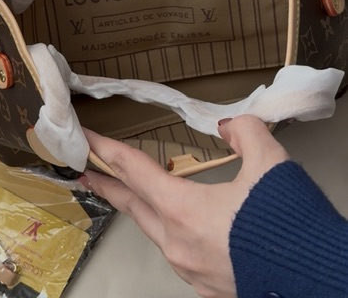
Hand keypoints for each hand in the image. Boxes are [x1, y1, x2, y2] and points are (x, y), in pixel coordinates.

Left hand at [82, 116, 288, 297]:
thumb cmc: (291, 230)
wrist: (322, 283)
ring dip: (139, 206)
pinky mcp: (208, 285)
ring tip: (131, 192)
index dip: (106, 150)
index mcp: (184, 210)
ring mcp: (191, 269)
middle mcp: (178, 243)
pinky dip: (170, 228)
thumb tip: (229, 126)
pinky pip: (178, 250)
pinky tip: (182, 223)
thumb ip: (245, 132)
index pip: (132, 170)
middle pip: (132, 204)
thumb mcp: (270, 163)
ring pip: (154, 229)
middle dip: (107, 183)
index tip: (85, 140)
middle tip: (87, 170)